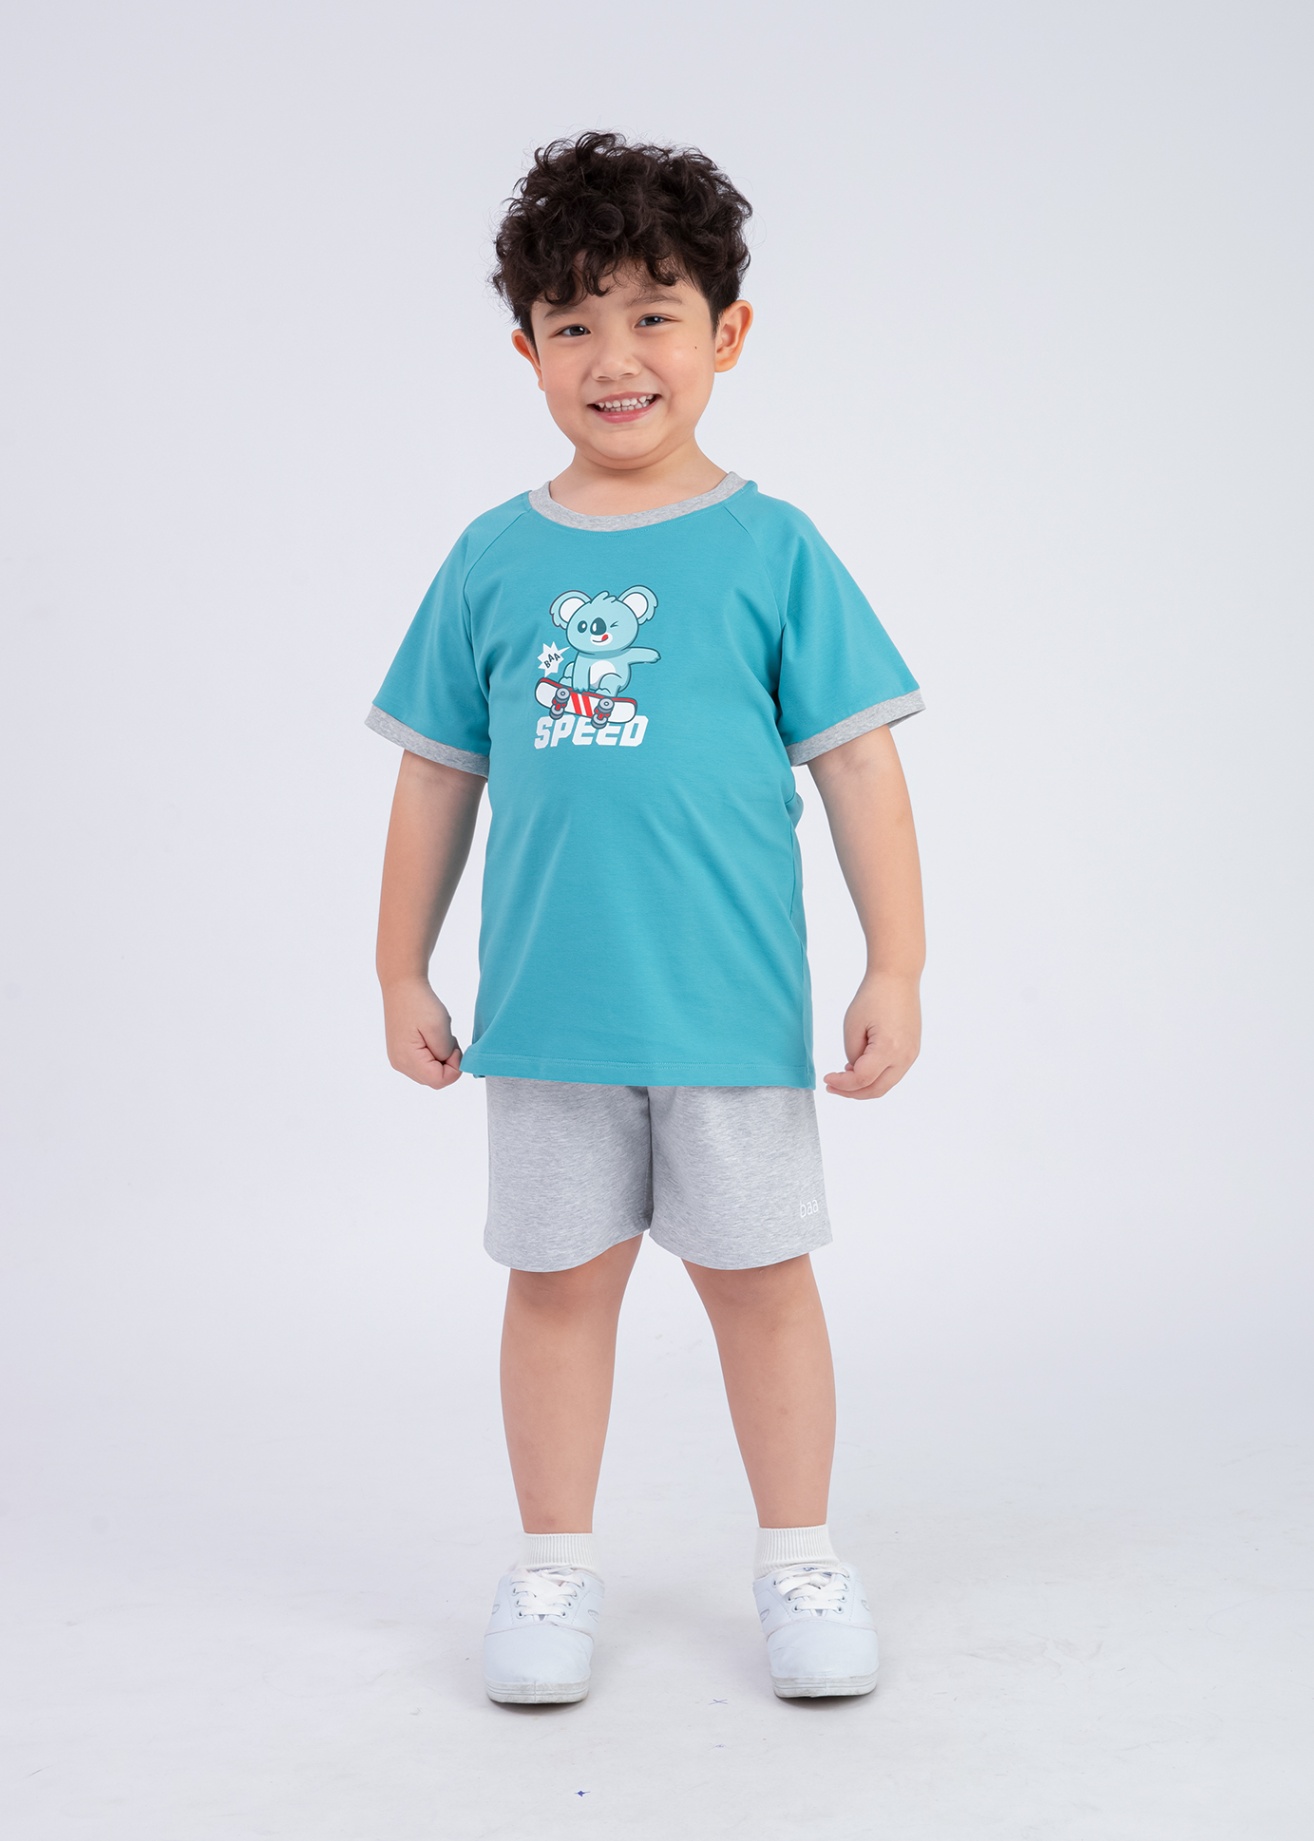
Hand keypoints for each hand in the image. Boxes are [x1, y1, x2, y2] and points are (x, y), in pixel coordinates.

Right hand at [382, 978, 462, 1089]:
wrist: (402, 986)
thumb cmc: (420, 1003)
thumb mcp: (439, 1028)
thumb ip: (445, 1053)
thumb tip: (447, 1063)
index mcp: (408, 1060)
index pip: (440, 1081)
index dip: (454, 1067)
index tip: (454, 1046)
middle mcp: (400, 1065)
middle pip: (435, 1079)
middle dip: (447, 1062)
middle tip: (447, 1039)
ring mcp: (399, 1059)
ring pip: (430, 1072)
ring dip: (440, 1057)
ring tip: (438, 1035)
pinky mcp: (400, 1053)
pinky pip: (423, 1064)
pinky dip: (433, 1053)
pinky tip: (431, 1036)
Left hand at [823, 971, 920, 1099]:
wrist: (897, 978)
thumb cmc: (873, 996)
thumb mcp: (852, 1026)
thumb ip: (852, 1054)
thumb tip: (855, 1071)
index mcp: (889, 1049)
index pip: (862, 1079)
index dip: (842, 1084)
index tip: (827, 1079)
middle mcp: (904, 1056)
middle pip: (877, 1090)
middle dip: (852, 1092)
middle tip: (833, 1086)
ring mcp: (911, 1054)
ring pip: (886, 1084)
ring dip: (864, 1086)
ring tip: (845, 1076)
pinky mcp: (912, 1050)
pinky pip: (893, 1072)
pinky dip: (876, 1076)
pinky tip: (860, 1068)